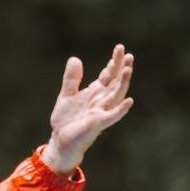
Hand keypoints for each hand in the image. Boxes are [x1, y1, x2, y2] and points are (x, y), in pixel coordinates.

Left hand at [43, 43, 134, 173]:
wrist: (60, 141)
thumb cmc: (66, 121)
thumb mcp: (67, 95)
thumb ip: (72, 79)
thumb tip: (75, 58)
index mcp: (95, 94)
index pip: (108, 76)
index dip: (114, 63)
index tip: (120, 49)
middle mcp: (101, 102)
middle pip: (115, 82)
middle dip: (121, 69)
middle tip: (128, 54)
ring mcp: (101, 112)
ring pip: (116, 96)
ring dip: (123, 83)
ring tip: (128, 69)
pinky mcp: (97, 124)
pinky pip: (112, 116)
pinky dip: (120, 109)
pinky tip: (129, 101)